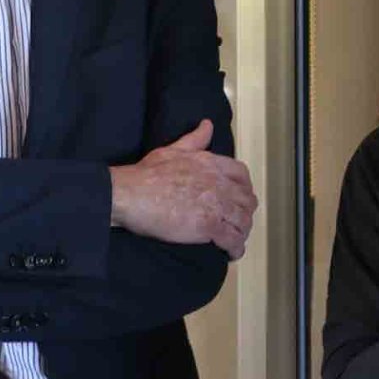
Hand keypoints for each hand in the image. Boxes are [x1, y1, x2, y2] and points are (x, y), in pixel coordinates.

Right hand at [110, 120, 256, 260]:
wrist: (131, 194)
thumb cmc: (146, 174)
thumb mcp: (172, 149)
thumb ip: (194, 140)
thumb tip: (208, 125)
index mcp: (211, 163)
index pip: (242, 174)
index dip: (245, 188)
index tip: (239, 197)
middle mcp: (218, 183)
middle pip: (247, 200)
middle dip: (245, 212)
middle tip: (238, 222)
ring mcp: (216, 205)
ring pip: (243, 221)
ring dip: (242, 232)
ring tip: (236, 239)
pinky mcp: (208, 226)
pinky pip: (232, 239)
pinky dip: (235, 248)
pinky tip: (231, 253)